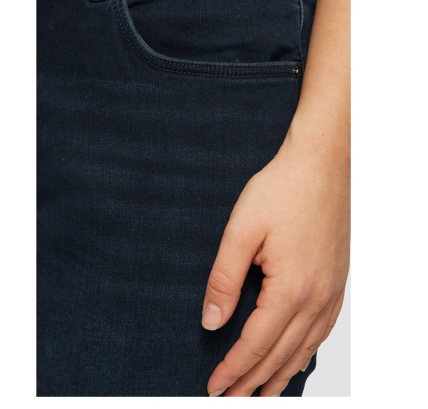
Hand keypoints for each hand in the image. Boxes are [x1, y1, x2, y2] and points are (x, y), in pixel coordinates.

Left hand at [201, 140, 349, 396]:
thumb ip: (223, 280)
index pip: (256, 343)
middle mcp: (316, 297)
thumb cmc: (282, 191)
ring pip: (305, 348)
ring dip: (282, 374)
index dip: (233, 368)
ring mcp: (331, 290)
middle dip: (254, 381)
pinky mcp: (337, 280)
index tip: (215, 388)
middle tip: (234, 400)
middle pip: (281, 354)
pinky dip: (307, 352)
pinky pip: (323, 329)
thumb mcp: (241, 232)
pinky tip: (299, 358)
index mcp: (290, 288)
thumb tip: (212, 321)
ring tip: (265, 395)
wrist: (322, 164)